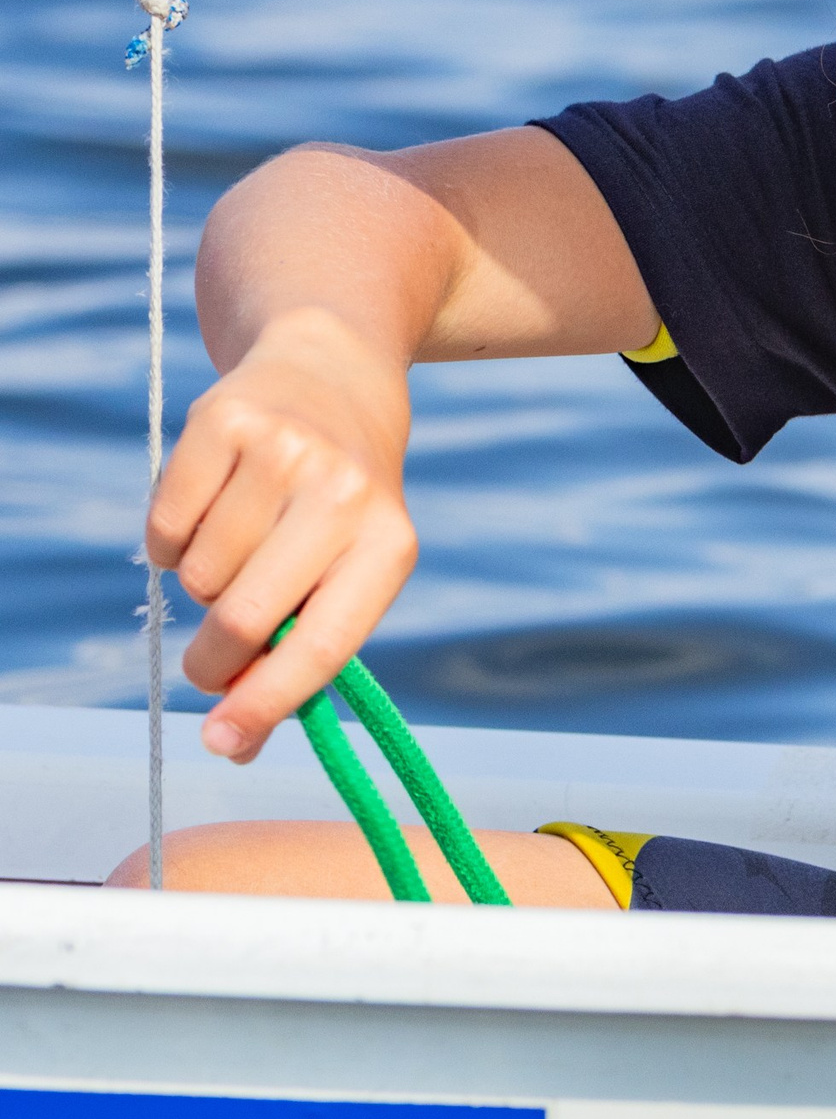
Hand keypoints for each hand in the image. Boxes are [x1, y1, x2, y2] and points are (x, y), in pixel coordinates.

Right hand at [145, 307, 418, 761]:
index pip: (325, 643)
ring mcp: (284, 452)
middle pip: (246, 618)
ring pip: (198, 577)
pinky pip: (163, 530)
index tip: (222, 742)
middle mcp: (343, 493)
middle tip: (210, 662)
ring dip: (201, 584)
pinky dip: (171, 542)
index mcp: (389, 543)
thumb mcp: (352, 567)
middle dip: (214, 660)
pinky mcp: (224, 421)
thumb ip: (301, 653)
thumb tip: (233, 743)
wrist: (334, 374)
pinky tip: (210, 510)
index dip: (268, 702)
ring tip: (239, 547)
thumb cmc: (339, 501)